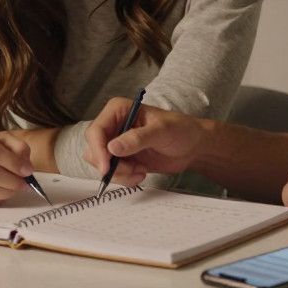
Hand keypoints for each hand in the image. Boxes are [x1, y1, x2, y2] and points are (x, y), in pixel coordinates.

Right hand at [82, 97, 207, 185]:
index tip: (107, 167)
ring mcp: (117, 143)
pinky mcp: (123, 158)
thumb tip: (112, 148)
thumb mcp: (161, 131)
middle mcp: (114, 125)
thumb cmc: (181, 130)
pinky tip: (141, 173)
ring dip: (120, 173)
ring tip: (141, 171)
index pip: (96, 131)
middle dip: (111, 165)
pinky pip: (113, 173)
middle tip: (132, 169)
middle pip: (94, 149)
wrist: (193, 147)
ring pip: (101, 164)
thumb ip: (137, 138)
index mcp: (118, 110)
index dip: (97, 150)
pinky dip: (125, 178)